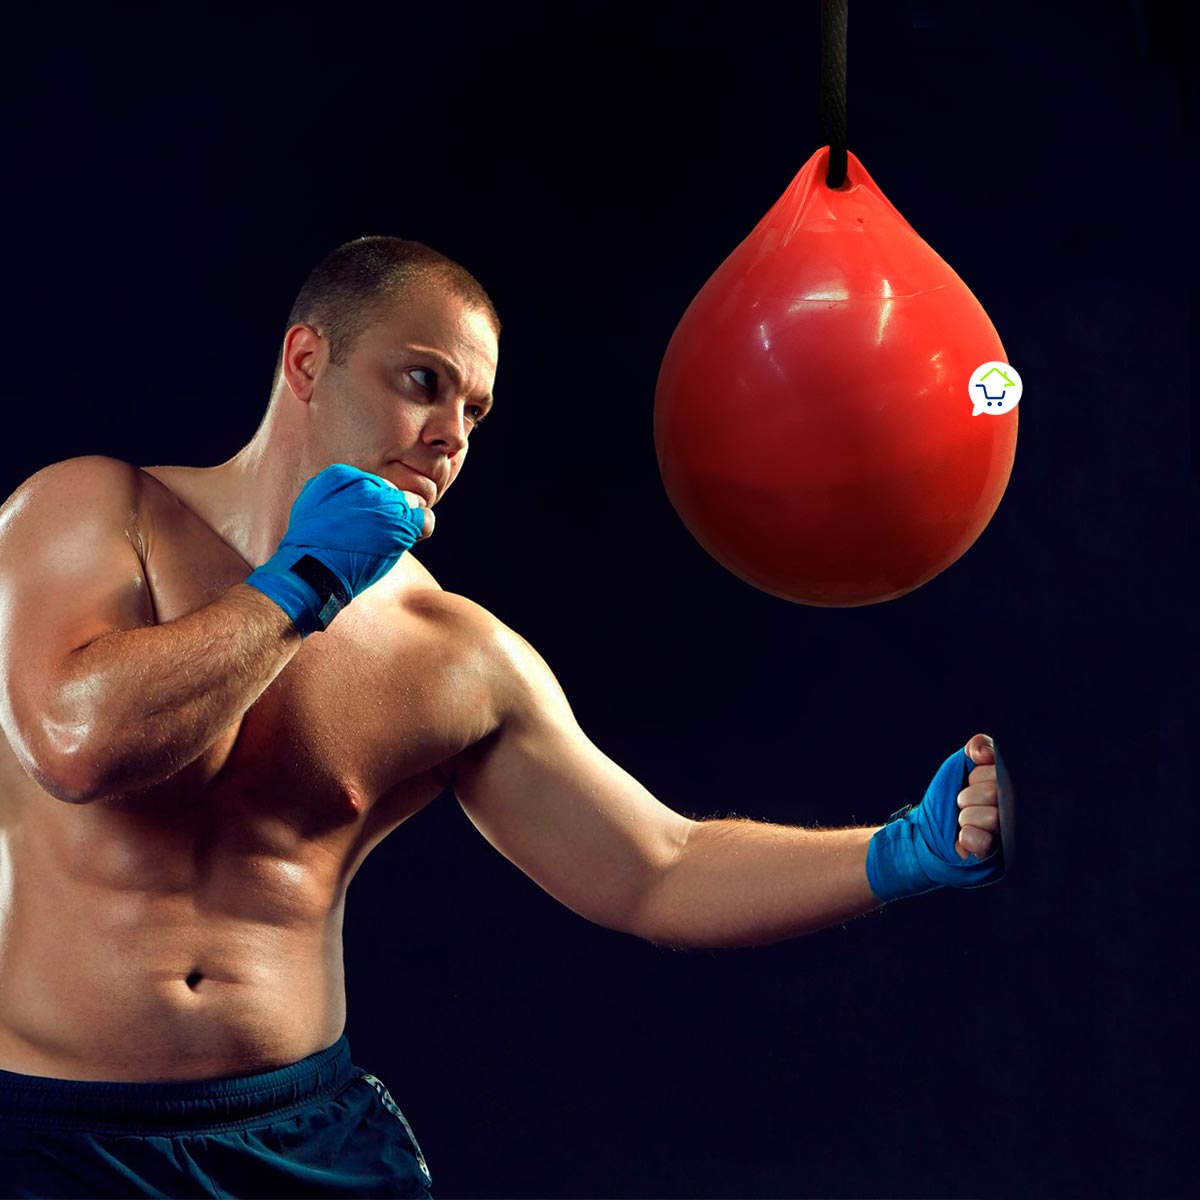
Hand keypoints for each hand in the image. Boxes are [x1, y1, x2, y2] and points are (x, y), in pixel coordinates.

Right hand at [244, 464, 429, 635]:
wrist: (309, 570)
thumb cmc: (310, 548)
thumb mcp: (311, 508)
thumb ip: (334, 496)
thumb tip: (352, 498)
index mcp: (340, 474)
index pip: (371, 484)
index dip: (369, 507)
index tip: (358, 526)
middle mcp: (364, 481)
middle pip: (391, 492)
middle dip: (386, 514)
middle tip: (371, 537)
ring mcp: (383, 500)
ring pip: (409, 503)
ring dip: (401, 524)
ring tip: (383, 542)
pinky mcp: (399, 521)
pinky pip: (424, 517)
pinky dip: (421, 528)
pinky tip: (408, 539)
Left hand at [864, 733, 1006, 902]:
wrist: (927, 833)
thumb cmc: (946, 798)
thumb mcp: (960, 766)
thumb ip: (977, 748)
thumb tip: (985, 753)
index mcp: (1007, 787)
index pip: (999, 771)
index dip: (976, 776)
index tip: (969, 782)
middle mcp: (1013, 811)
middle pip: (994, 793)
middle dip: (967, 796)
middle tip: (962, 805)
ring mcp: (1007, 835)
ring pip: (990, 817)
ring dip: (966, 817)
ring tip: (963, 822)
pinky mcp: (998, 857)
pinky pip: (984, 841)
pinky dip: (968, 838)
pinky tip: (963, 837)